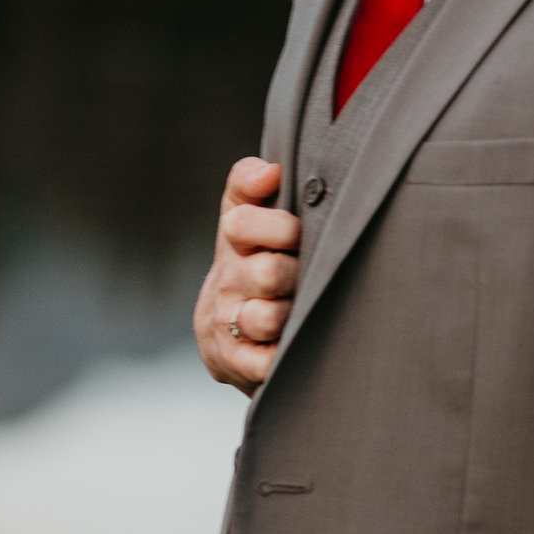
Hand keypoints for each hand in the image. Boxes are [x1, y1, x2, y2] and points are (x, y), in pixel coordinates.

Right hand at [194, 158, 301, 392]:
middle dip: (296, 274)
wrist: (230, 330)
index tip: (297, 232)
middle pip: (267, 272)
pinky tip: (294, 344)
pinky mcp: (232, 362)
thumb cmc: (261, 257)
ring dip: (291, 315)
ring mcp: (225, 323)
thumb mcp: (253, 213)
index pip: (240, 224)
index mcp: (232, 241)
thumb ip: (252, 183)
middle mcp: (224, 281)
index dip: (277, 227)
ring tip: (302, 310)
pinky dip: (281, 356)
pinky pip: (261, 362)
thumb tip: (269, 171)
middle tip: (309, 275)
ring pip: (266, 318)